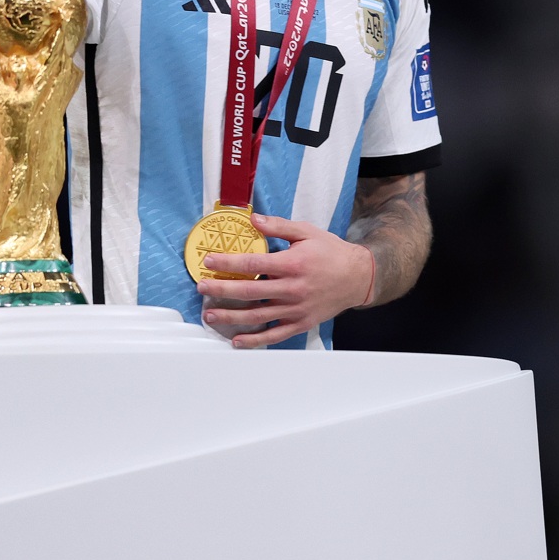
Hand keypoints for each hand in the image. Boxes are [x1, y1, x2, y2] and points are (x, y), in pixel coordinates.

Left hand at [196, 213, 373, 347]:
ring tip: (210, 315)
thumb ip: (278, 226)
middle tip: (201, 288)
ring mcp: (295, 309)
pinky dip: (254, 340)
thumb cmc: (330, 252)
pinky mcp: (300, 323)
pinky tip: (236, 340)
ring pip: (257, 316)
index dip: (228, 263)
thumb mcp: (306, 232)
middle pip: (249, 291)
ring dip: (231, 316)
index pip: (252, 263)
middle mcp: (292, 288)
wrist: (357, 277)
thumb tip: (253, 219)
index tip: (208, 261)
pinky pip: (274, 335)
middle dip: (221, 290)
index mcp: (291, 264)